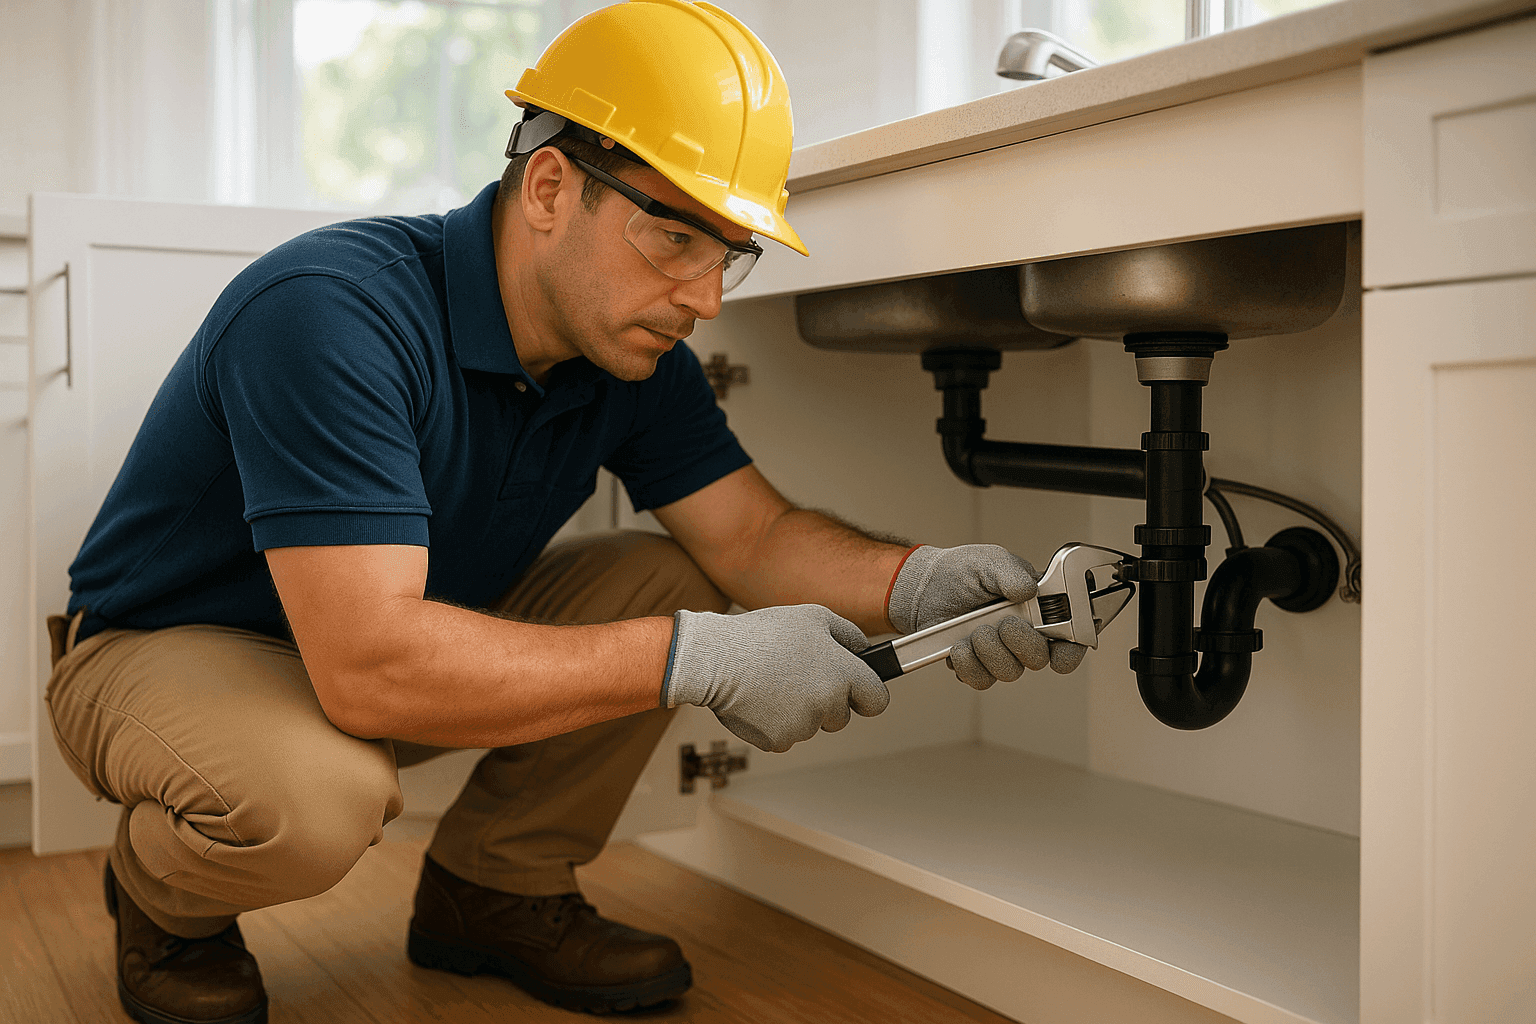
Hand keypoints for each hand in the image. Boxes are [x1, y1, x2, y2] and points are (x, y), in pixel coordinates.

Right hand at [662, 605, 889, 752]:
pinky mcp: (778, 741)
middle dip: (826, 702)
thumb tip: (864, 650)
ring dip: (798, 710)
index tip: (858, 693)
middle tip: (798, 677)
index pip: (877, 700)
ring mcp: (802, 726)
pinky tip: (761, 698)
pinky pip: (786, 735)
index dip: (867, 695)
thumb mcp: (813, 617)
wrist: (715, 659)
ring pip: (811, 725)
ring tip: (773, 681)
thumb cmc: (762, 636)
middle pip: (840, 716)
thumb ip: (849, 634)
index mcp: (843, 675)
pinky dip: (775, 722)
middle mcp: (827, 704)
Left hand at [888, 544, 1087, 689]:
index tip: (1061, 653)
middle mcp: (1023, 634)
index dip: (1072, 649)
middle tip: (1003, 625)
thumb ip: (1011, 573)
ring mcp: (1000, 653)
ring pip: (1010, 672)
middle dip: (1021, 643)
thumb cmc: (962, 572)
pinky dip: (968, 664)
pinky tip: (960, 645)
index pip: (1070, 635)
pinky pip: (981, 679)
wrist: (924, 588)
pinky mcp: (977, 666)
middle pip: (1040, 658)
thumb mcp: (989, 561)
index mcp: (1038, 607)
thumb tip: (1029, 589)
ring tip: (974, 631)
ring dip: (990, 652)